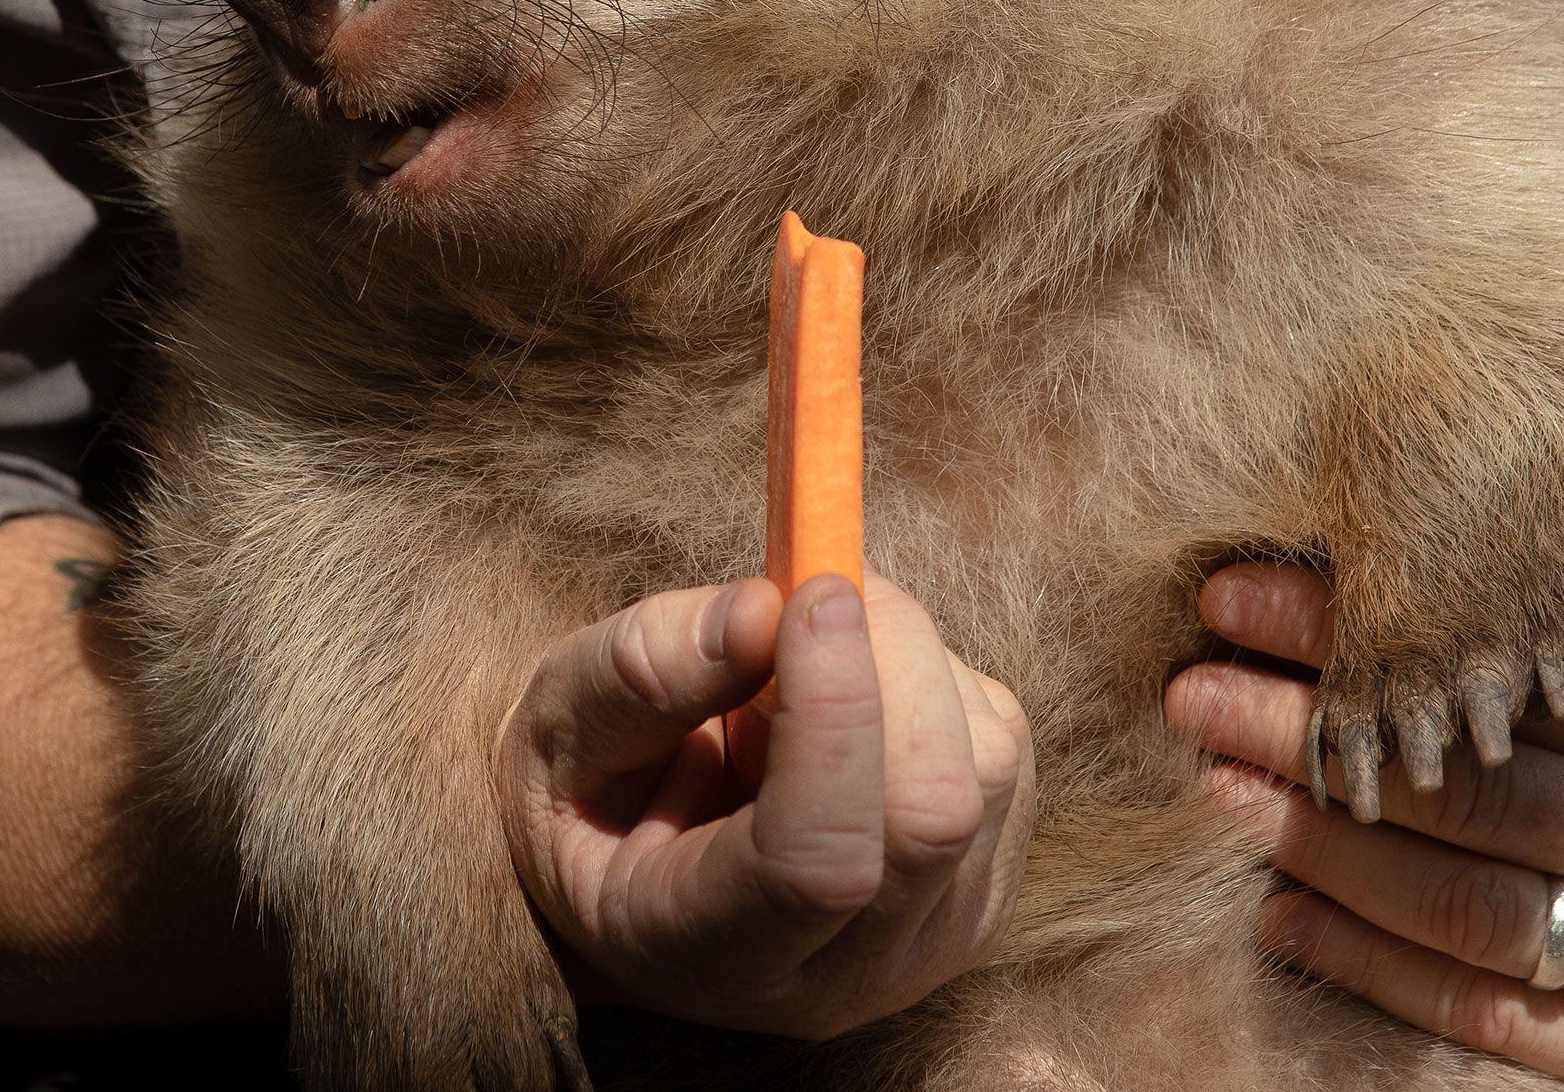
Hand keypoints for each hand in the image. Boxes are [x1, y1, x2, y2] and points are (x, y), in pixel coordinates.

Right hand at [494, 573, 1031, 1039]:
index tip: (810, 591)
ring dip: (905, 660)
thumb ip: (638, 675)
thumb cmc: (588, 793)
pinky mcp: (988, 886)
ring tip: (800, 669)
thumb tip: (763, 607)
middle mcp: (843, 975)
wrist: (639, 862)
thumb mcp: (558, 729)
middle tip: (809, 588)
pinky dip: (936, 677)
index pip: (819, 863)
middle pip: (931, 814)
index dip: (834, 715)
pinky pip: (1004, 742)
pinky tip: (853, 698)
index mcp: (710, 952)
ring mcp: (935, 942)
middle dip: (887, 658)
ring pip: (985, 766)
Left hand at [1165, 564, 1563, 1090]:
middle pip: (1469, 798)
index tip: (1244, 594)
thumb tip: (1385, 562)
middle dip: (1310, 741)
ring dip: (1318, 852)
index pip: (1504, 680)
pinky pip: (1494, 1019)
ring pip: (1468, 915)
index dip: (1363, 638)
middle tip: (1196, 691)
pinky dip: (1372, 968)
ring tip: (1215, 788)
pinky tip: (1281, 911)